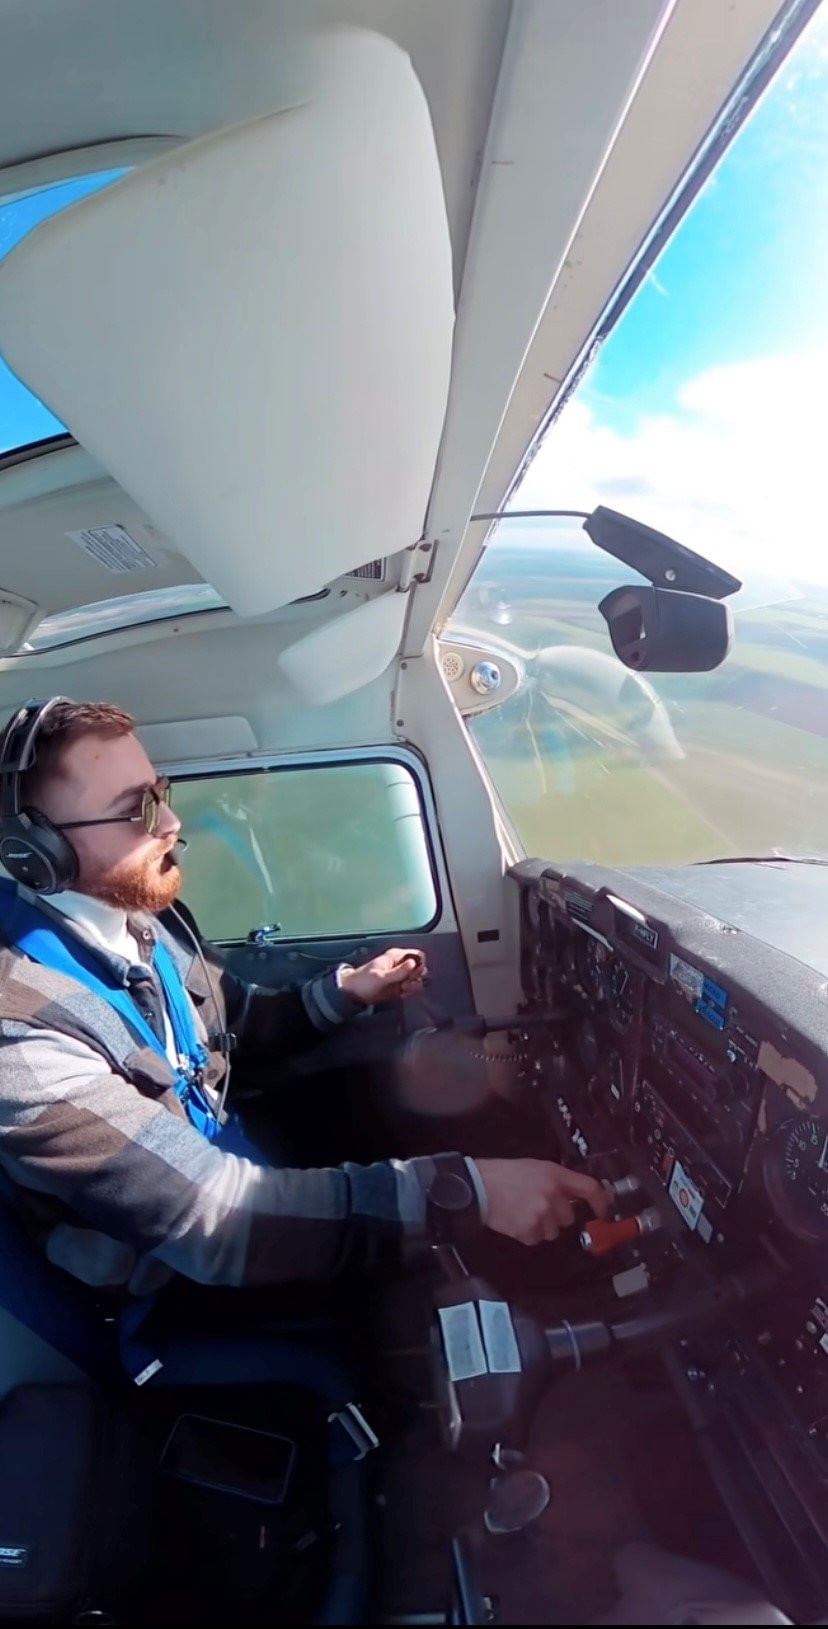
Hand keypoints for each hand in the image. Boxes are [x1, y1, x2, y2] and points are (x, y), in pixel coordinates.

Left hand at [339, 947, 426, 1005]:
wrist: (353, 993)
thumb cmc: (364, 981)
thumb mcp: (380, 977)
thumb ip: (398, 971)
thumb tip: (413, 963)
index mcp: (396, 956)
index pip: (418, 955)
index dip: (420, 965)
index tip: (413, 974)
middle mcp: (401, 964)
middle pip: (421, 968)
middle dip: (417, 977)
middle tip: (406, 984)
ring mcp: (401, 976)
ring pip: (417, 979)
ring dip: (413, 986)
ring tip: (402, 990)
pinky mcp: (400, 986)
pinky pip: (412, 988)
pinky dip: (409, 992)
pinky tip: (401, 994)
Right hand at [474, 1158, 608, 1245]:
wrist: (478, 1186)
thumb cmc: (506, 1174)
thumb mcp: (536, 1168)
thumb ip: (558, 1180)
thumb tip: (579, 1196)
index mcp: (556, 1175)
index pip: (590, 1189)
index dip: (601, 1202)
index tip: (603, 1213)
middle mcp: (552, 1195)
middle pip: (569, 1217)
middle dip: (558, 1216)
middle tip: (539, 1206)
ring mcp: (541, 1215)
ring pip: (554, 1232)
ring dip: (543, 1226)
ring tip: (524, 1212)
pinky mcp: (529, 1230)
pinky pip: (537, 1239)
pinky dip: (529, 1233)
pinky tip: (516, 1220)